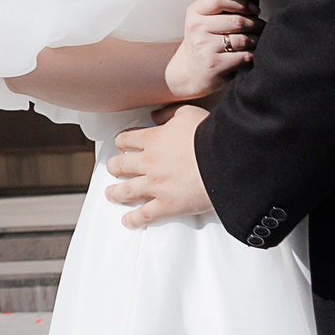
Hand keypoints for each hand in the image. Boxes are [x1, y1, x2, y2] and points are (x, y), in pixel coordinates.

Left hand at [104, 104, 213, 228]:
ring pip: (127, 191)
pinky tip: (128, 221)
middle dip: (114, 168)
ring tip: (111, 195)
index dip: (121, 142)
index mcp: (152, 140)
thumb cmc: (208, 135)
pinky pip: (145, 214)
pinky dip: (134, 219)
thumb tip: (156, 116)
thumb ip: (169, 113)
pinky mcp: (167, 205)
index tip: (121, 146)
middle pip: (120, 166)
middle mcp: (149, 163)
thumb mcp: (188, 112)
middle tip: (112, 169)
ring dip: (116, 193)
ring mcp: (156, 185)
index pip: (126, 140)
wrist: (223, 160)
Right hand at [165, 0, 255, 99]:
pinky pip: (244, 56)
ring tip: (259, 40)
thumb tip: (253, 7)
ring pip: (243, 39)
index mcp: (194, 12)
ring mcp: (205, 47)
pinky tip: (253, 53)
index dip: (241, 2)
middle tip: (262, 26)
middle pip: (237, 20)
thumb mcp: (203, 21)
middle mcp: (197, 28)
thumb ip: (221, 10)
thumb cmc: (203, 43)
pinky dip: (253, 54)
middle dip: (255, 23)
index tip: (254, 9)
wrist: (190, 71)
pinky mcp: (214, 64)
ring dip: (257, 39)